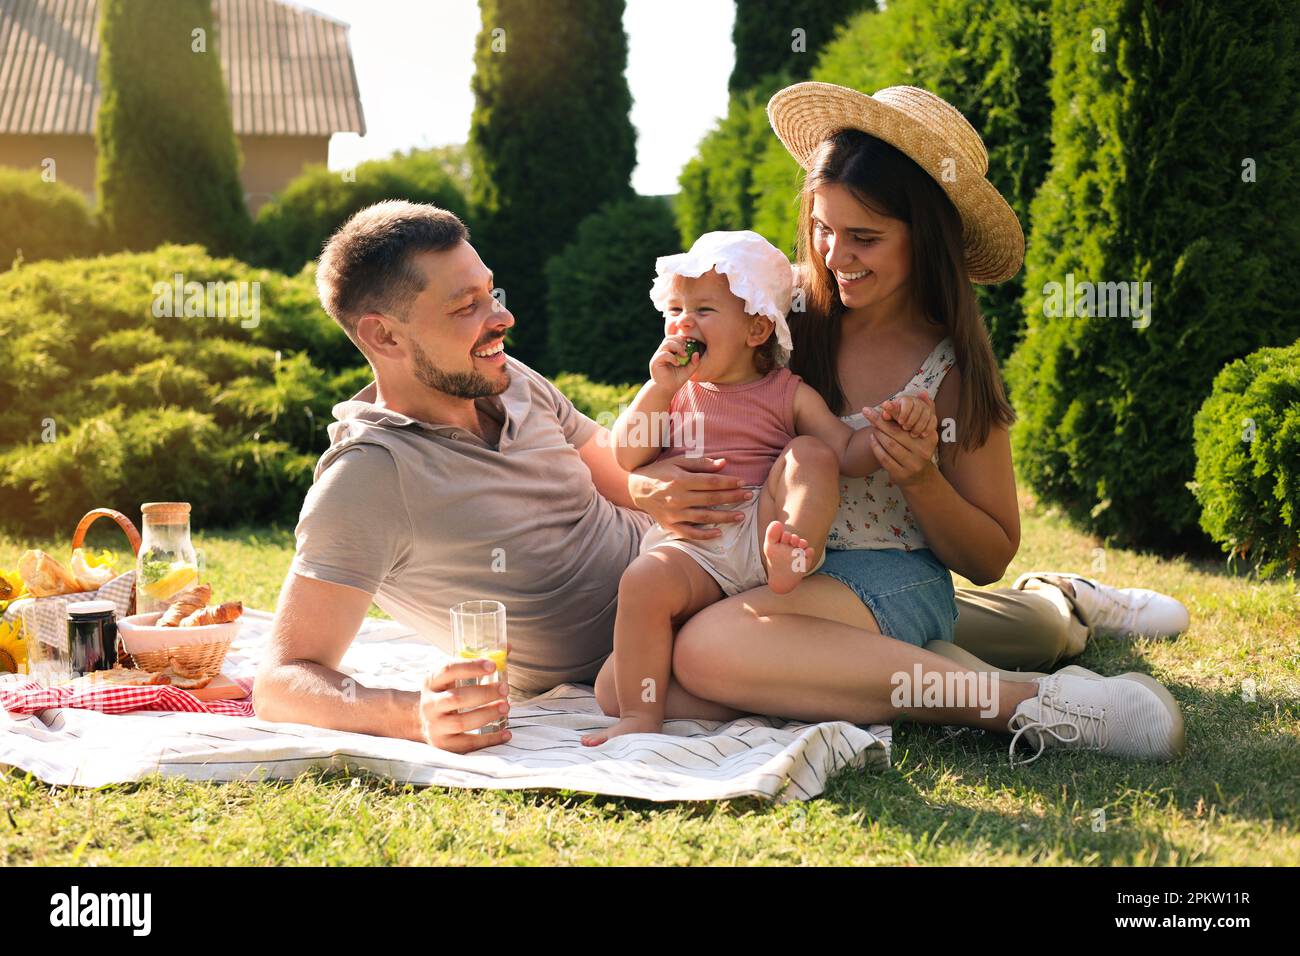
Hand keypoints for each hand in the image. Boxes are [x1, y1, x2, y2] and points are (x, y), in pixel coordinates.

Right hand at [416, 658, 511, 752]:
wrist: (421, 719)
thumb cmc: (445, 691)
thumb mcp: (452, 675)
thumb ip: (477, 663)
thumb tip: (508, 647)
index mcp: (431, 681)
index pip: (448, 670)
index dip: (471, 666)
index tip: (493, 665)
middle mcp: (430, 703)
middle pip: (456, 698)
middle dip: (484, 693)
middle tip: (505, 689)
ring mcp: (435, 725)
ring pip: (460, 722)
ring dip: (486, 714)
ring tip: (506, 707)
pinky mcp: (443, 744)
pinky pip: (467, 744)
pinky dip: (489, 740)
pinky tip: (506, 732)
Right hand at [628, 455, 751, 539]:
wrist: (637, 487)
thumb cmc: (661, 471)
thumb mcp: (678, 462)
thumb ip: (701, 464)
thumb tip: (724, 463)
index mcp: (680, 480)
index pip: (710, 482)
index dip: (727, 482)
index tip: (742, 482)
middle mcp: (677, 497)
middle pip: (710, 499)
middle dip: (732, 498)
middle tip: (748, 496)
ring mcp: (674, 513)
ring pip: (703, 517)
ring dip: (724, 517)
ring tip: (741, 516)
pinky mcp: (670, 524)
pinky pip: (689, 533)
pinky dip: (704, 535)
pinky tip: (718, 533)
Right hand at [649, 335, 700, 391]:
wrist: (666, 390)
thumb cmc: (676, 379)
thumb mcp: (688, 371)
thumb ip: (694, 363)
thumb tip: (697, 353)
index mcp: (670, 351)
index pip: (675, 339)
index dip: (683, 340)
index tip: (691, 345)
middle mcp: (663, 351)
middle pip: (670, 338)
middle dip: (680, 342)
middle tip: (687, 351)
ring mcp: (658, 356)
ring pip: (666, 343)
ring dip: (677, 347)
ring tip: (684, 355)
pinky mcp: (655, 362)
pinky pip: (663, 354)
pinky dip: (672, 357)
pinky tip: (677, 364)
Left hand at [861, 403, 939, 487]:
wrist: (920, 477)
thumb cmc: (918, 448)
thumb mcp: (925, 431)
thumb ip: (925, 412)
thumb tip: (923, 393)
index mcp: (929, 438)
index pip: (909, 422)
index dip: (894, 412)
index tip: (882, 404)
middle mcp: (922, 452)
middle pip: (896, 433)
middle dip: (879, 421)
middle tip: (867, 412)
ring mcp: (912, 465)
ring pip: (889, 445)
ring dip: (877, 434)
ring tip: (872, 427)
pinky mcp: (901, 474)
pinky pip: (884, 458)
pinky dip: (876, 447)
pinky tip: (872, 439)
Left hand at [877, 390, 935, 438]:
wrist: (907, 421)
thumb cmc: (897, 417)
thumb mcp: (892, 414)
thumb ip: (889, 411)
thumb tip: (885, 405)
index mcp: (907, 400)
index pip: (907, 402)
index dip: (904, 412)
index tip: (900, 422)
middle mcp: (918, 402)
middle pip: (918, 409)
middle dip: (912, 420)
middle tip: (905, 428)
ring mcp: (926, 410)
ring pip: (926, 416)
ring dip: (919, 426)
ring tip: (912, 434)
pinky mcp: (932, 417)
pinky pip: (933, 421)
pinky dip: (928, 428)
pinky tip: (922, 435)